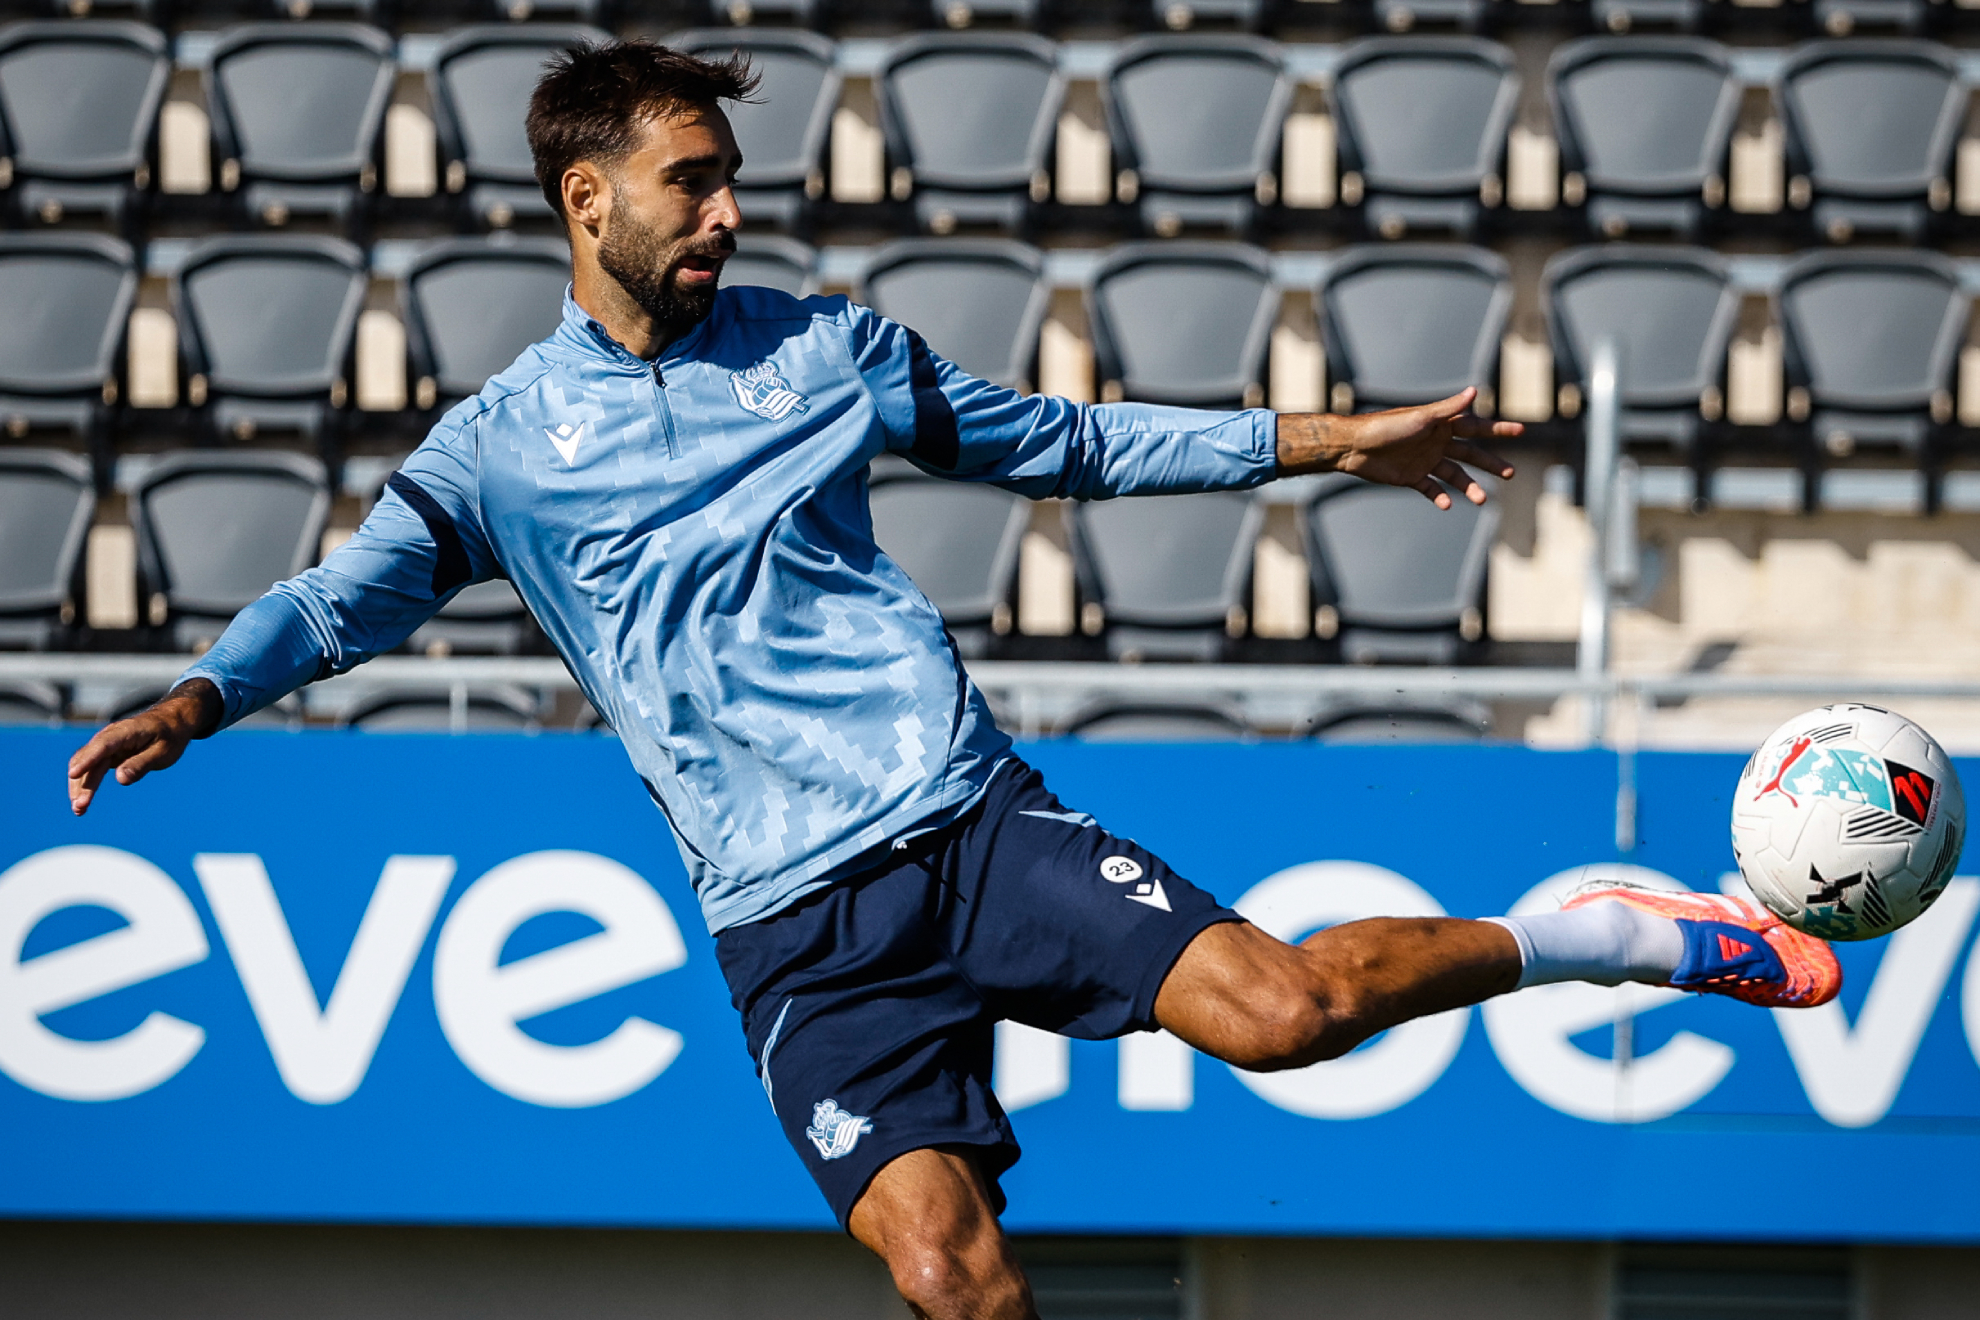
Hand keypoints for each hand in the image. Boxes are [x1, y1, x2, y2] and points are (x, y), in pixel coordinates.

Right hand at [67, 679, 221, 816]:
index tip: (73, 774)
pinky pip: (91, 769)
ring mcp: (106, 745)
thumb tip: (121, 779)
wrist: (171, 723)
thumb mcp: (163, 751)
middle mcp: (110, 736)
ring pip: (86, 766)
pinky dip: (85, 784)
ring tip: (79, 810)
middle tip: (80, 806)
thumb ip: (141, 764)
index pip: (103, 745)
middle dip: (82, 783)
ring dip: (80, 787)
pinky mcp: (106, 754)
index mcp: (126, 731)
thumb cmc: (169, 737)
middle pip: (90, 760)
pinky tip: (81, 801)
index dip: (88, 759)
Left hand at [1276, 387, 1521, 507]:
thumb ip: (1449, 408)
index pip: (1477, 427)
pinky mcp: (1411, 476)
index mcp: (1442, 425)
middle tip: (1510, 473)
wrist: (1354, 447)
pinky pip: (1430, 488)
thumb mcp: (1421, 417)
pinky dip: (1439, 496)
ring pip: (1454, 475)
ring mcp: (1425, 460)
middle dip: (1490, 463)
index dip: (1499, 429)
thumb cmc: (1386, 427)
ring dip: (1468, 486)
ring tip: (1481, 500)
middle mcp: (1437, 442)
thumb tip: (1475, 391)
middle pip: (1470, 454)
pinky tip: (1446, 504)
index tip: (1522, 430)